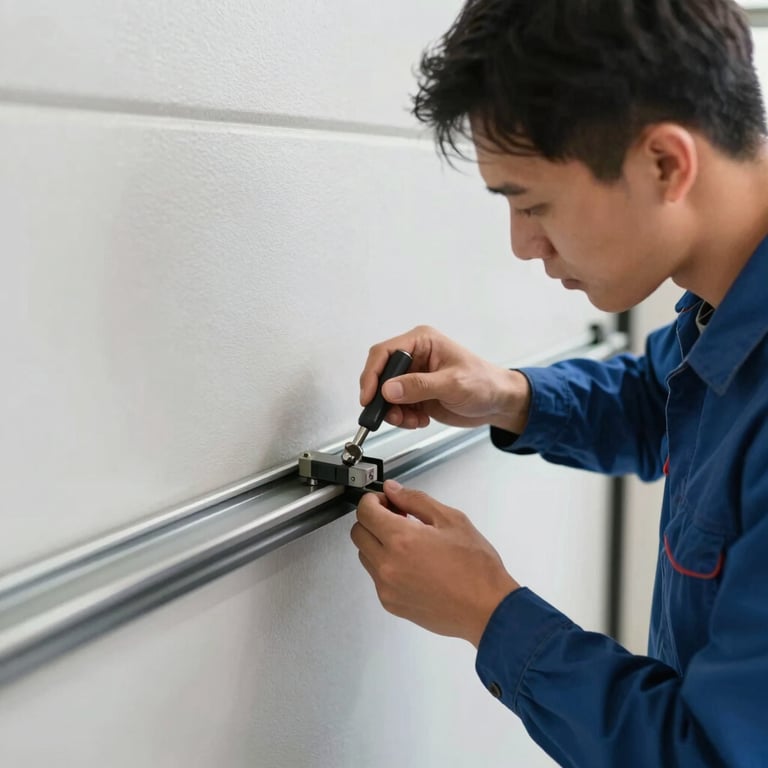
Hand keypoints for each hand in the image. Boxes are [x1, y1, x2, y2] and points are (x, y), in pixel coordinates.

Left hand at [350, 479, 519, 646]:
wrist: (486, 609)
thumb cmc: (476, 568)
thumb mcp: (451, 520)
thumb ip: (416, 501)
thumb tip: (393, 490)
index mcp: (401, 539)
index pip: (365, 511)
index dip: (373, 500)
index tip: (385, 500)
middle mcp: (388, 564)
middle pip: (358, 532)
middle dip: (372, 519)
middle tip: (395, 517)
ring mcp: (387, 586)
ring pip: (365, 555)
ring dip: (377, 542)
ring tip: (407, 541)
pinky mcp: (391, 603)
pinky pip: (376, 577)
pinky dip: (386, 564)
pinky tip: (411, 562)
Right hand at [359, 325, 530, 432]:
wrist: (499, 402)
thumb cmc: (485, 383)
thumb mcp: (453, 383)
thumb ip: (419, 386)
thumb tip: (389, 388)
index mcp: (422, 342)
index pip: (384, 353)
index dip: (372, 375)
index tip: (369, 396)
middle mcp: (415, 357)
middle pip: (381, 375)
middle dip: (383, 398)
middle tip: (391, 414)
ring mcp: (414, 376)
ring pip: (387, 395)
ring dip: (394, 412)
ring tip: (411, 420)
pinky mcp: (416, 394)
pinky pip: (397, 407)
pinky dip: (403, 418)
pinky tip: (419, 420)